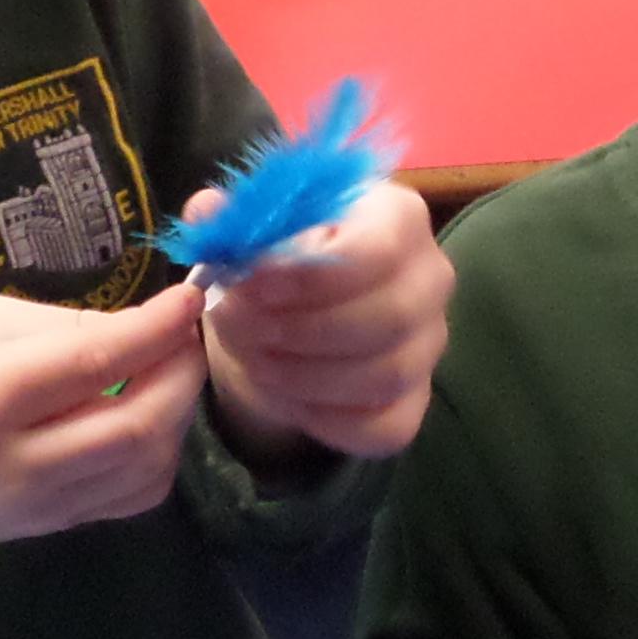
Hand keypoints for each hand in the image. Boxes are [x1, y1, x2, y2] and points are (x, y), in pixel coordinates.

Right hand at [0, 283, 208, 621]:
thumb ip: (57, 326)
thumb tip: (139, 326)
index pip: (95, 361)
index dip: (157, 328)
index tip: (190, 295)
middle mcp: (19, 462)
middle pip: (137, 426)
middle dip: (182, 373)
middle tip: (187, 334)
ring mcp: (41, 505)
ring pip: (147, 466)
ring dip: (177, 413)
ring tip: (168, 369)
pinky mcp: (58, 527)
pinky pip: (135, 495)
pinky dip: (160, 452)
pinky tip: (147, 416)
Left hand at [198, 177, 451, 462]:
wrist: (293, 316)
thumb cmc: (282, 261)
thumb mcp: (255, 230)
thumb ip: (233, 220)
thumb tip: (207, 211)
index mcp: (399, 217)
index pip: (377, 250)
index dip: (310, 276)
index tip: (249, 285)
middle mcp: (430, 279)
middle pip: (386, 316)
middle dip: (298, 330)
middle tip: (238, 327)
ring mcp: (428, 346)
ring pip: (383, 376)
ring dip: (302, 375)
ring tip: (251, 358)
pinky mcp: (414, 402)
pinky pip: (382, 427)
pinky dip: (323, 419)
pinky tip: (284, 395)